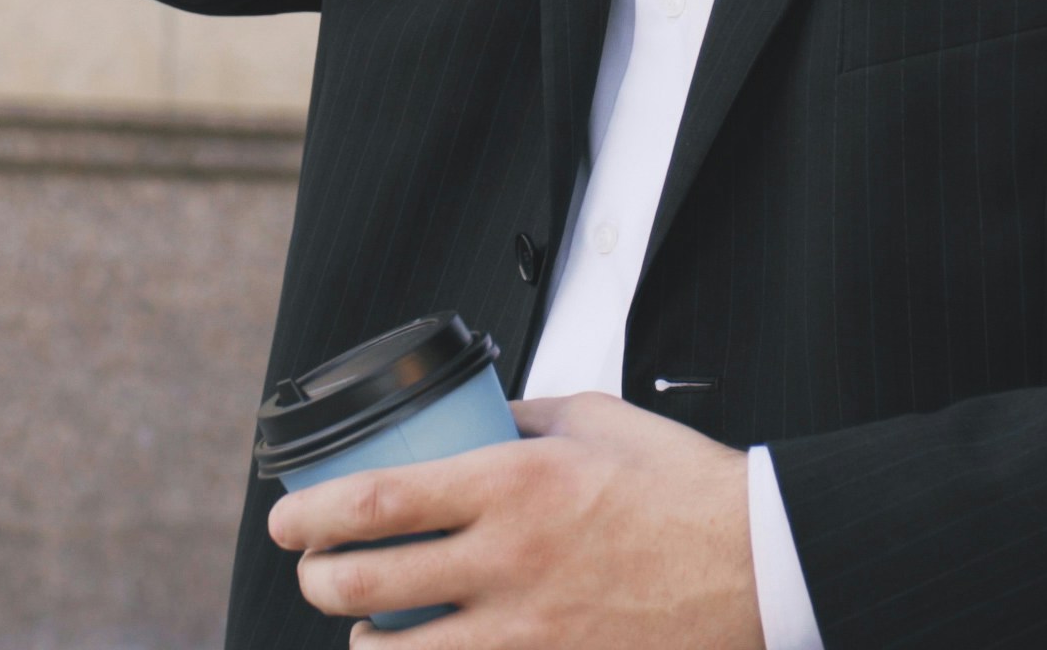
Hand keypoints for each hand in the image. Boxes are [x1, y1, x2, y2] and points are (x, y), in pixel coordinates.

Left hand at [268, 391, 762, 646]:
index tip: (284, 519)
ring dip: (365, 638)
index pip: (375, 503)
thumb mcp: (597, 421)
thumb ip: (522, 418)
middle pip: (365, 583)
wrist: (762, 565)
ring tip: (367, 620)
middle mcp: (510, 563)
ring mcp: (529, 634)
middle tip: (312, 568)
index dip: (308, 516)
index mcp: (514, 485)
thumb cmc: (685, 488)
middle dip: (317, 580)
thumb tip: (470, 418)